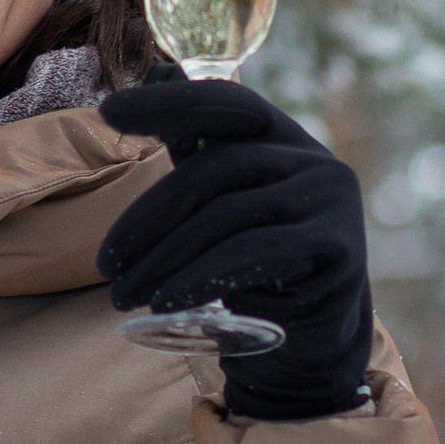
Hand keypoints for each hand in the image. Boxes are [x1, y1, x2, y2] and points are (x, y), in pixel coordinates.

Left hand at [95, 81, 373, 420]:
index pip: (226, 104)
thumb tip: (119, 105)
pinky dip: (200, 278)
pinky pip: (253, 254)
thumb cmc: (254, 266)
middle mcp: (315, 159)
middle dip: (149, 218)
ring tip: (124, 293)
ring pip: (226, 216)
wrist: (308, 340)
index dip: (168, 102)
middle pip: (214, 169)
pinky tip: (166, 303)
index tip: (108, 111)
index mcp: (284, 137)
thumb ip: (192, 162)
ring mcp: (333, 200)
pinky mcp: (338, 247)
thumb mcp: (222, 208)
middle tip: (106, 264)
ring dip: (163, 259)